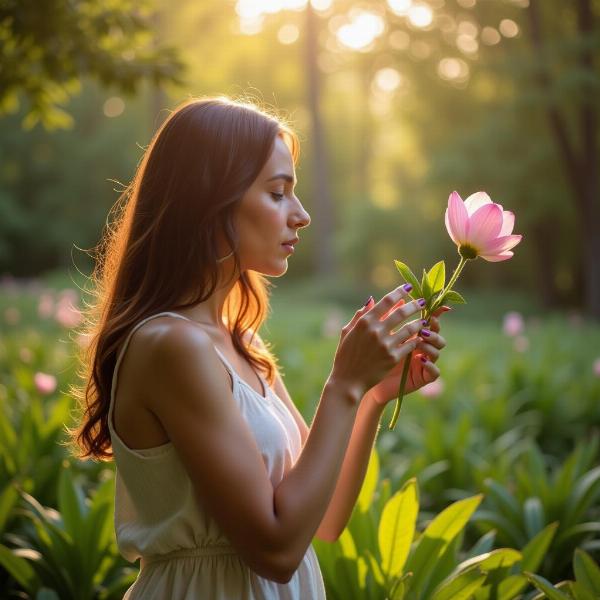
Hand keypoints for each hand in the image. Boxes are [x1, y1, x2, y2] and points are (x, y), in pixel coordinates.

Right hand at [329, 285, 426, 400]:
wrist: (348, 381)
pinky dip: (416, 339)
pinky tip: (420, 337)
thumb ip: (360, 315)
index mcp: (364, 322)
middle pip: (401, 312)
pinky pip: (410, 345)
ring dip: (419, 322)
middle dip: (414, 305)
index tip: (408, 288)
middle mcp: (376, 331)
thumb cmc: (345, 356)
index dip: (399, 292)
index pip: (386, 301)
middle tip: (422, 302)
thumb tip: (371, 300)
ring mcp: (385, 344)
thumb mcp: (347, 332)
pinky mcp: (393, 358)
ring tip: (424, 319)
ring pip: (409, 328)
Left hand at [365, 305, 448, 406]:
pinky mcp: (422, 377)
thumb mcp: (370, 337)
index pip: (424, 320)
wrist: (363, 381)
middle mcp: (419, 346)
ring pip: (438, 349)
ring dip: (432, 342)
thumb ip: (374, 319)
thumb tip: (372, 298)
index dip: (429, 311)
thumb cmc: (368, 357)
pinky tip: (420, 360)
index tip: (426, 303)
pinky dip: (431, 365)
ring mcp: (422, 361)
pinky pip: (435, 372)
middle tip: (424, 323)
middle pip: (435, 332)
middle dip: (433, 326)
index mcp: (410, 334)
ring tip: (420, 339)